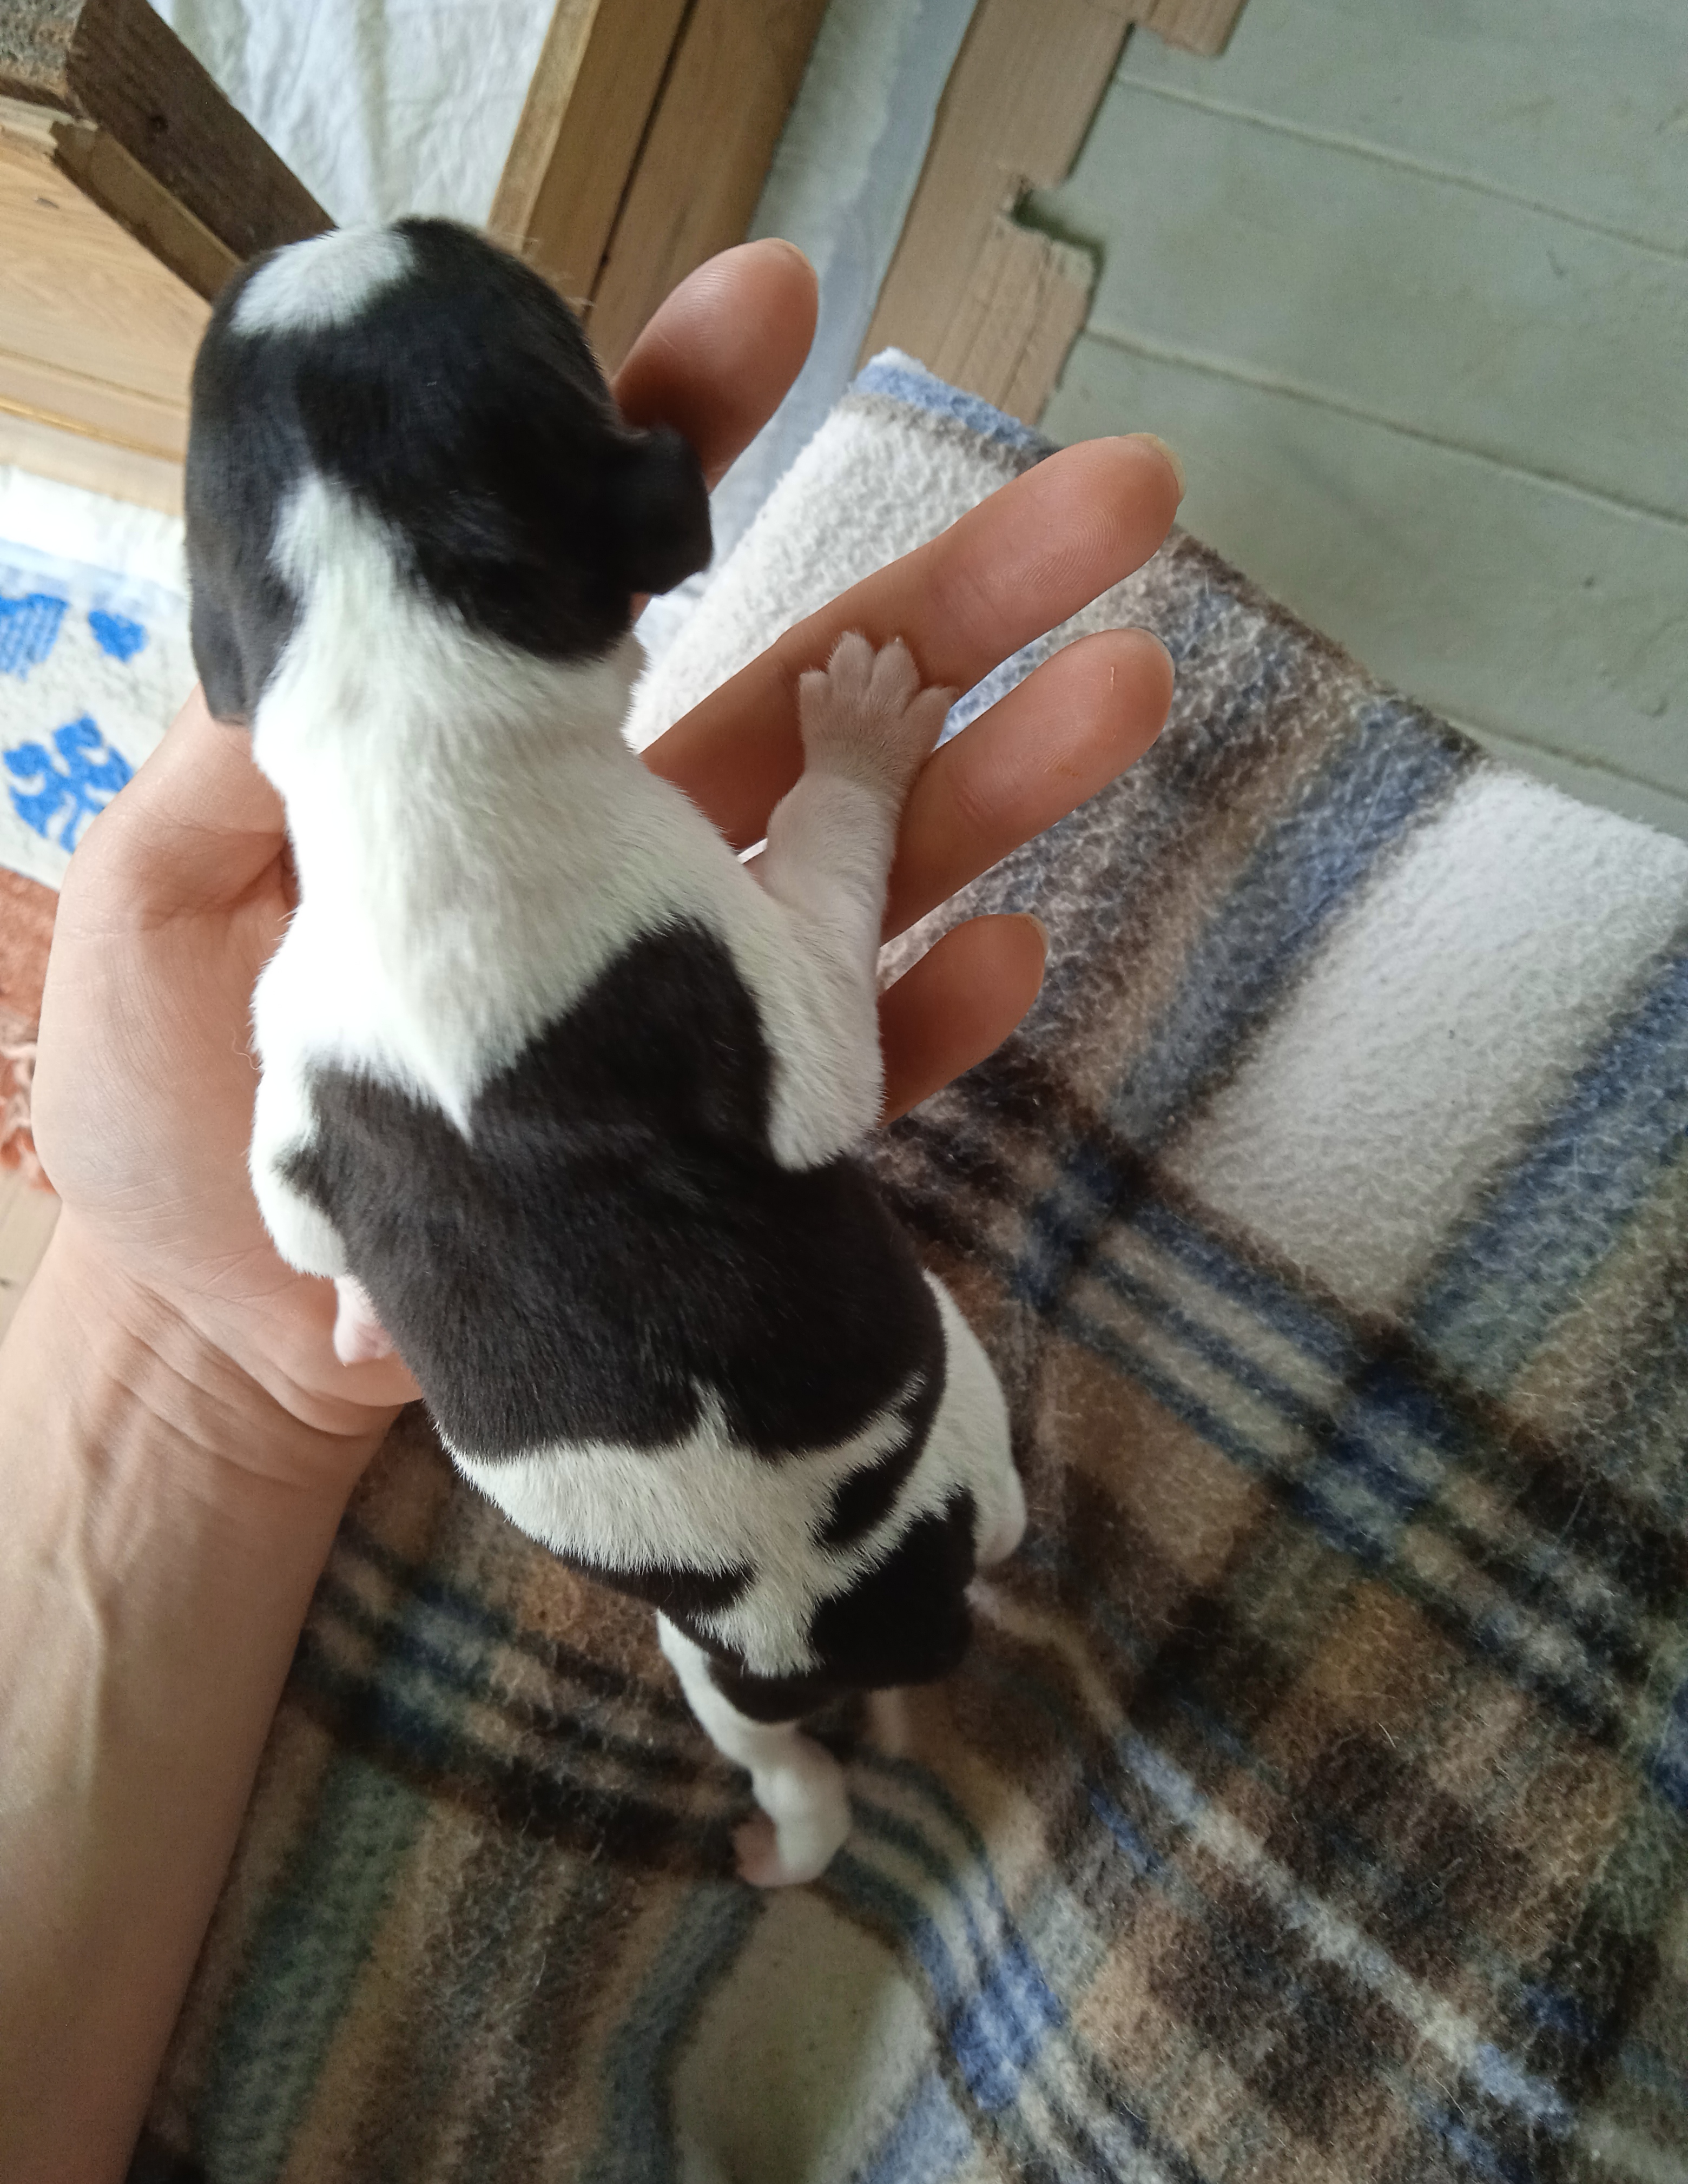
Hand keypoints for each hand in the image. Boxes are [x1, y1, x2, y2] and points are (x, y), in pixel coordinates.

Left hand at [30, 237, 1176, 1459]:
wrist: (227, 1364)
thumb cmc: (163, 1149)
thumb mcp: (158, 934)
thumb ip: (237, 776)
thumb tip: (338, 610)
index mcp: (484, 795)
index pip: (600, 591)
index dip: (679, 447)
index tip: (776, 311)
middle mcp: (609, 873)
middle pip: (801, 708)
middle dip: (949, 594)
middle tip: (1111, 495)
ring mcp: (688, 1008)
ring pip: (871, 866)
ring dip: (999, 775)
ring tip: (1127, 681)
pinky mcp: (732, 1142)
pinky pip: (854, 1066)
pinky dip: (933, 1009)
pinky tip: (1014, 948)